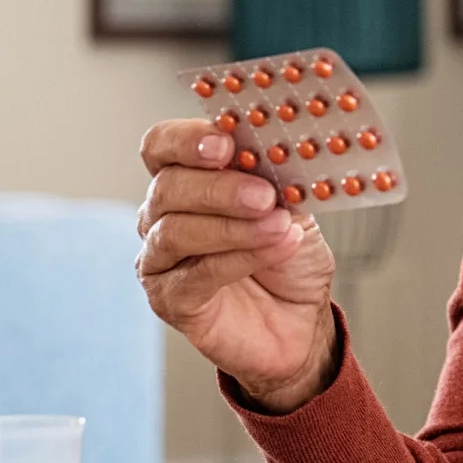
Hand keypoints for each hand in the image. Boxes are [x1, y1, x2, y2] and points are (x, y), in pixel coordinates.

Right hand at [137, 119, 339, 412]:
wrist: (302, 322)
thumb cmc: (290, 260)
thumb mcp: (293, 207)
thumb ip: (276, 179)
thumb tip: (277, 150)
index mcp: (187, 179)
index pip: (162, 146)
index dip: (186, 140)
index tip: (226, 143)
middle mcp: (162, 215)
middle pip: (167, 186)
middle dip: (218, 187)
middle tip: (263, 194)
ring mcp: (160, 259)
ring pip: (175, 231)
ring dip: (232, 226)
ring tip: (278, 225)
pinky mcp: (170, 299)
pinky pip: (195, 274)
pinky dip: (240, 258)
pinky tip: (276, 248)